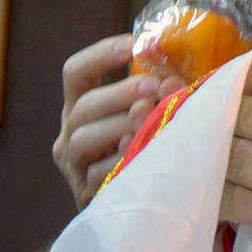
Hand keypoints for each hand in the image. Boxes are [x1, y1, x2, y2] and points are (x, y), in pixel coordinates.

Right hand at [53, 34, 185, 209]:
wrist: (145, 207)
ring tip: (148, 118)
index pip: (76, 72)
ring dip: (118, 126)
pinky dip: (118, 162)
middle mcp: (71, 133)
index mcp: (84, 106)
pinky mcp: (86, 196)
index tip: (132, 45)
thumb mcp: (150, 114)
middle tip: (153, 87)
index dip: (100, 55)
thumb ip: (159, 90)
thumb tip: (181, 70)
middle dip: (119, 93)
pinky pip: (95, 176)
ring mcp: (76, 167)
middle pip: (82, 106)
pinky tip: (139, 152)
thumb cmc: (152, 148)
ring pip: (82, 140)